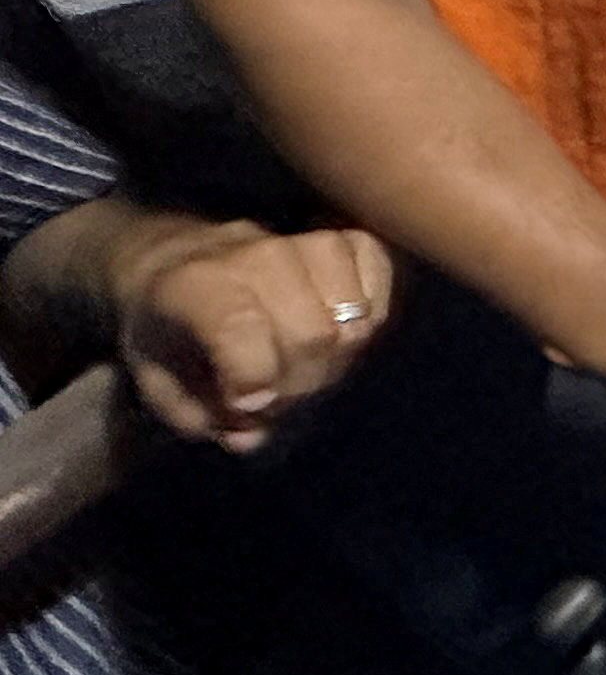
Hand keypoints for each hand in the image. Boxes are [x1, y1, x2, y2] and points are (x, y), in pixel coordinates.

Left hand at [117, 222, 392, 450]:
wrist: (171, 260)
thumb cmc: (164, 329)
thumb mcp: (157, 381)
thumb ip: (199, 414)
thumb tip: (251, 436)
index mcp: (192, 285)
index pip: (240, 327)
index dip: (252, 377)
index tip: (248, 406)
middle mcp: (253, 255)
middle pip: (312, 335)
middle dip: (299, 384)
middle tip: (277, 397)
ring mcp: (302, 242)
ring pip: (355, 316)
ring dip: (338, 357)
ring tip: (309, 367)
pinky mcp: (340, 238)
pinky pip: (379, 274)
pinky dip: (372, 312)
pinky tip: (343, 331)